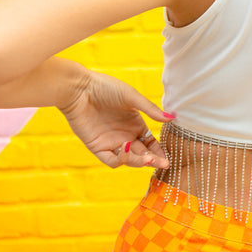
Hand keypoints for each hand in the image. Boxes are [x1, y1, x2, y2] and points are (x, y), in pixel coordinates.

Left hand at [57, 68, 173, 169]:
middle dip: (153, 160)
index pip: (150, 143)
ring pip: (129, 159)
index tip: (167, 159)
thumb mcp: (131, 97)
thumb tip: (171, 118)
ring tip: (147, 159)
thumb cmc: (106, 88)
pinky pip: (111, 160)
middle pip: (142, 154)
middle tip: (162, 164)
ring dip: (139, 161)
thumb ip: (150, 110)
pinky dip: (121, 159)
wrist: (80, 89)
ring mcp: (111, 142)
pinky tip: (126, 149)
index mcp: (135, 124)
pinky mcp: (97, 147)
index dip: (159, 152)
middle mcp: (125, 135)